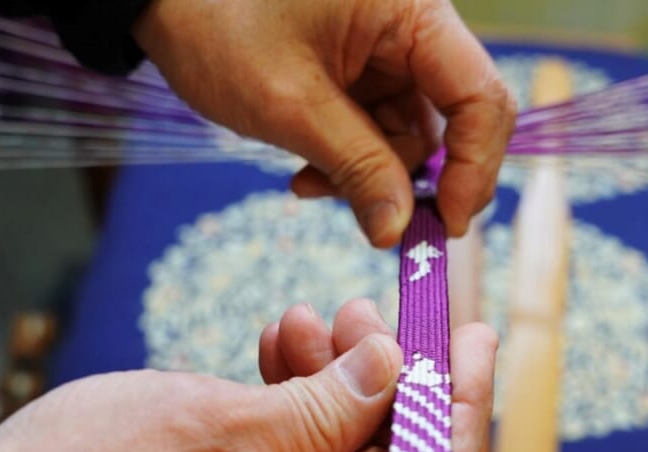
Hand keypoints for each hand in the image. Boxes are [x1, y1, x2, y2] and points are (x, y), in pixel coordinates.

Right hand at [0, 299, 496, 451]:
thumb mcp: (205, 425)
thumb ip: (319, 406)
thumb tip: (398, 374)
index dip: (454, 405)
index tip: (472, 338)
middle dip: (387, 386)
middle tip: (368, 313)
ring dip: (336, 391)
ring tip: (309, 323)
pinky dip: (298, 416)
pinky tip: (278, 358)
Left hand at [133, 0, 515, 245]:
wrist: (167, 4)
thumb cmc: (219, 27)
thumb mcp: (290, 105)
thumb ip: (357, 167)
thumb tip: (397, 232)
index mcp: (411, 11)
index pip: (480, 95)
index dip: (473, 166)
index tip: (445, 224)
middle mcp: (414, 28)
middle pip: (459, 118)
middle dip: (417, 178)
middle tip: (389, 228)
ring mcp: (392, 52)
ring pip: (417, 135)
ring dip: (374, 176)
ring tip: (312, 184)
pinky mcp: (369, 74)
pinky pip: (384, 133)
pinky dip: (354, 164)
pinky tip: (309, 172)